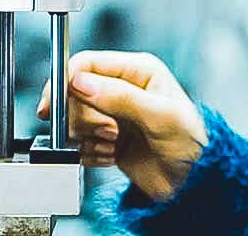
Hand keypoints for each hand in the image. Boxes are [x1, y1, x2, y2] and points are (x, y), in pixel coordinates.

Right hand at [38, 50, 208, 200]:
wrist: (193, 182)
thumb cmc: (191, 144)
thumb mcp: (160, 116)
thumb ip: (120, 97)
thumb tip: (82, 83)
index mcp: (137, 71)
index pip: (86, 64)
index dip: (66, 82)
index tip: (54, 104)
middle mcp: (122, 89)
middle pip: (74, 94)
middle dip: (86, 118)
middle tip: (111, 131)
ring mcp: (112, 115)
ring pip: (73, 120)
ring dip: (89, 138)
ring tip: (116, 144)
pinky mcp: (105, 139)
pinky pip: (79, 144)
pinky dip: (91, 153)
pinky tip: (113, 156)